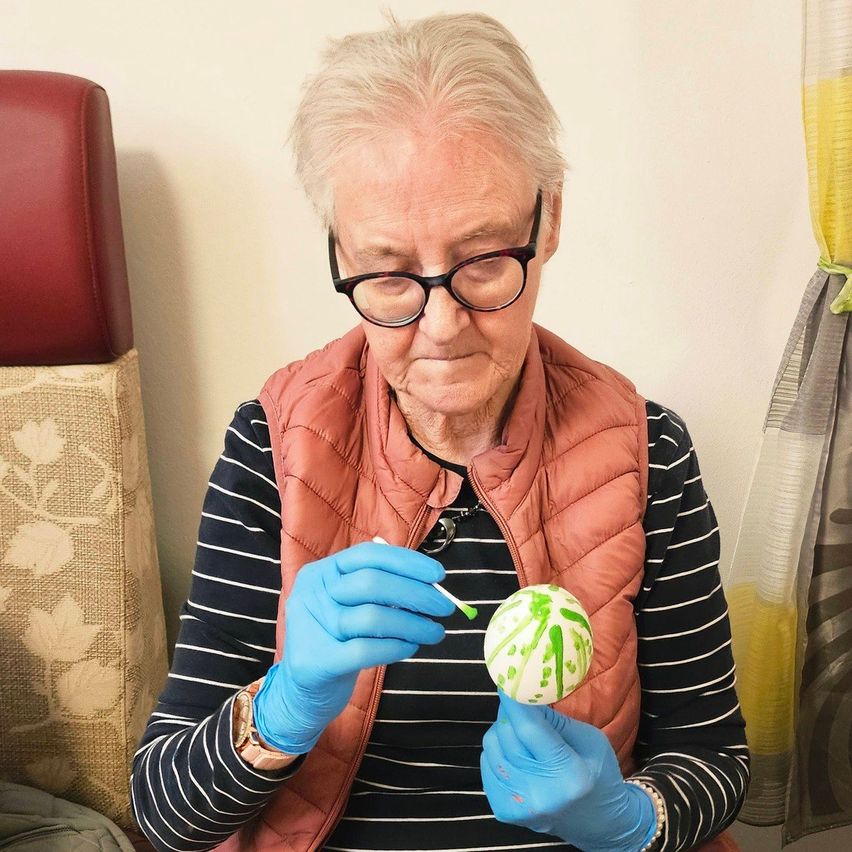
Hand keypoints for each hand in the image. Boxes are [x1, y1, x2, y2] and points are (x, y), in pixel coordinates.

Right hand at [253, 541, 453, 753]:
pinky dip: (396, 647)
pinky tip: (411, 648)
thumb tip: (431, 585)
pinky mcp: (315, 662)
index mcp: (321, 573)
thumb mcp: (352, 607)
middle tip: (444, 607)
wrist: (304, 692)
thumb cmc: (339, 642)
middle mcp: (310, 594)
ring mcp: (309, 627)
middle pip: (371, 583)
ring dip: (414, 624)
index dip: (407, 562)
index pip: (367, 555)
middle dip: (416, 593)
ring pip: (372, 617)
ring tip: (434, 632)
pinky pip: (365, 650)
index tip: (439, 575)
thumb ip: (382, 591)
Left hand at [480, 690, 656, 851]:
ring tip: (519, 729)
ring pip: (492, 748)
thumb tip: (523, 696)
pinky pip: (486, 765)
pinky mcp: (504, 812)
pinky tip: (513, 751)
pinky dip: (496, 751)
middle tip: (515, 700)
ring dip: (501, 731)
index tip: (506, 680)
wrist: (597, 821)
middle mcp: (541, 795)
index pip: (530, 729)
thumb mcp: (589, 739)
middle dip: (508, 712)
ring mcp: (520, 807)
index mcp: (570, 775)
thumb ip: (555, 719)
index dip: (514, 702)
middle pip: (507, 737)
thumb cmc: (597, 773)